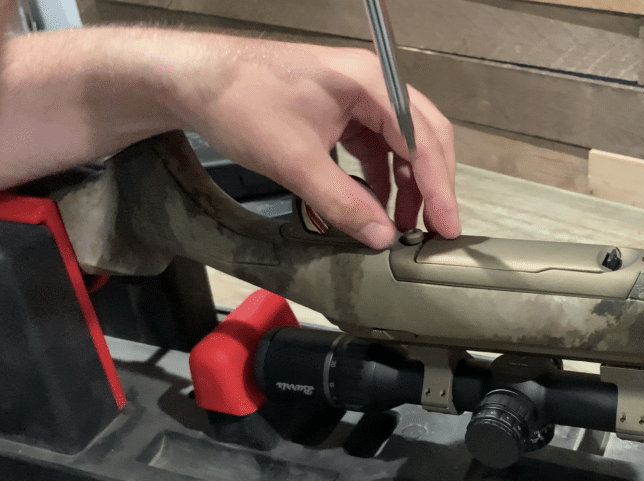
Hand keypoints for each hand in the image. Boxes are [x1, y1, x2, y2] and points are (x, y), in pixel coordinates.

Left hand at [164, 38, 459, 248]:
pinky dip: (380, 179)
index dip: (439, 187)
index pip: (423, 138)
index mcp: (369, 83)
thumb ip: (343, 202)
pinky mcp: (339, 112)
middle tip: (435, 229)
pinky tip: (374, 206)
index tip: (447, 224)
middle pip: (423, 138)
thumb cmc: (238, 100)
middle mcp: (370, 85)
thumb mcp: (295, 161)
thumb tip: (381, 236)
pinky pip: (374, 148)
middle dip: (430, 186)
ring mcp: (356, 98)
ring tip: (403, 226)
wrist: (193, 80)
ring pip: (400, 145)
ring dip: (406, 186)